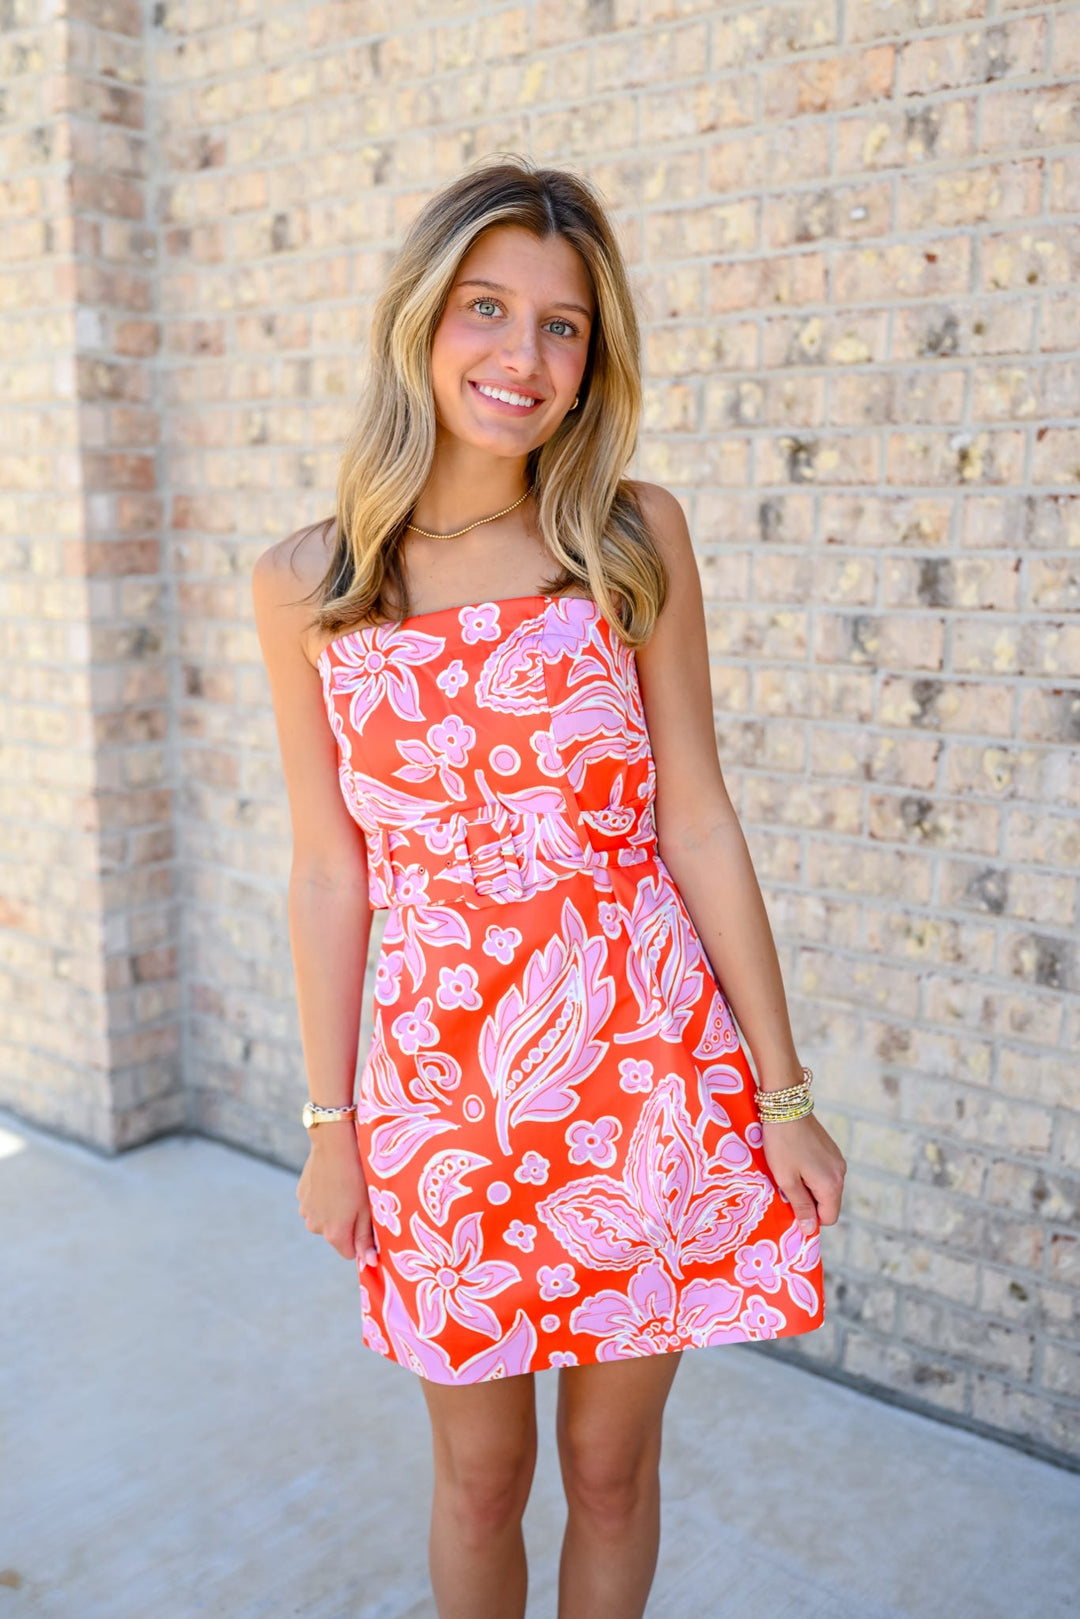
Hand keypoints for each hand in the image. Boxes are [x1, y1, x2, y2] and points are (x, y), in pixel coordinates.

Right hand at [296, 1124, 375, 1263]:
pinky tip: (331, 1180)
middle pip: (335, 1236)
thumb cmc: (357, 1177)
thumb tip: (371, 1263)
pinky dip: (323, 1198)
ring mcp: (305, 1211)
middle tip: (357, 1200)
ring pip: (324, 1219)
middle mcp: (316, 1227)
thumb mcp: (367, 1208)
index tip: (366, 1223)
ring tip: (343, 1188)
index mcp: (334, 1234)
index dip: (360, 1241)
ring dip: (333, 1210)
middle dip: (346, 1224)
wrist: (334, 1145)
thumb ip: (366, 1238)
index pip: (349, 1253)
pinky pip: (315, 1204)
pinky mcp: (301, 1195)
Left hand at [760, 1111, 845, 1236]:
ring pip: (826, 1188)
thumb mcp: (786, 1179)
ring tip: (789, 1171)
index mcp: (831, 1185)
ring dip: (809, 1187)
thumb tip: (809, 1229)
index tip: (791, 1205)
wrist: (786, 1106)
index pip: (828, 1218)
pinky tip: (796, 1160)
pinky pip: (825, 1173)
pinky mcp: (832, 1151)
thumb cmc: (782, 1144)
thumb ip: (800, 1206)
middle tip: (786, 1186)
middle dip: (809, 1201)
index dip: (810, 1217)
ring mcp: (838, 1161)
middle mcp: (841, 1174)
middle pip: (828, 1203)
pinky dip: (812, 1174)